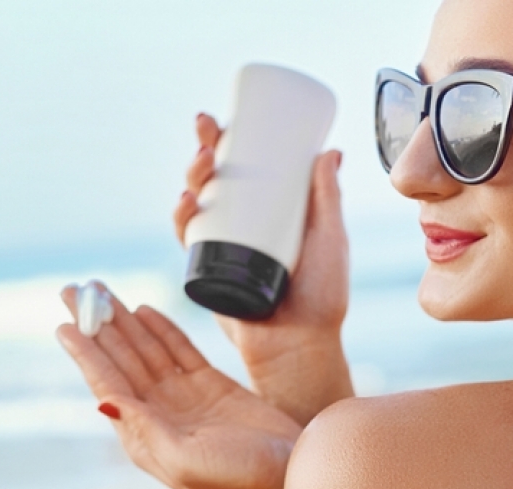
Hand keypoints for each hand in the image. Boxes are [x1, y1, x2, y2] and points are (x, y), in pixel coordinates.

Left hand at [57, 283, 302, 488]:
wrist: (286, 476)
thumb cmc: (237, 477)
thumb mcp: (185, 460)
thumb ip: (146, 429)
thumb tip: (105, 399)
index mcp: (145, 434)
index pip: (108, 384)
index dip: (86, 352)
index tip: (66, 323)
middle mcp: (158, 414)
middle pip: (120, 360)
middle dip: (96, 325)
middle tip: (72, 290)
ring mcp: (183, 398)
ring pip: (145, 351)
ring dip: (122, 321)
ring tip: (100, 291)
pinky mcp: (210, 386)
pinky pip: (178, 351)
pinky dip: (160, 330)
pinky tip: (142, 311)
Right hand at [174, 112, 353, 425]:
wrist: (300, 346)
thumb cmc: (322, 299)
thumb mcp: (329, 240)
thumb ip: (328, 199)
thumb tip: (330, 150)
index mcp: (270, 212)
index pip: (245, 167)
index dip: (227, 140)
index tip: (223, 118)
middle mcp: (243, 226)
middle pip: (215, 179)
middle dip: (203, 149)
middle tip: (207, 131)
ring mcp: (223, 248)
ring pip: (198, 204)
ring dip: (191, 177)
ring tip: (202, 164)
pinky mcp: (209, 272)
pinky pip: (188, 240)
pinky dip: (182, 218)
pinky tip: (187, 203)